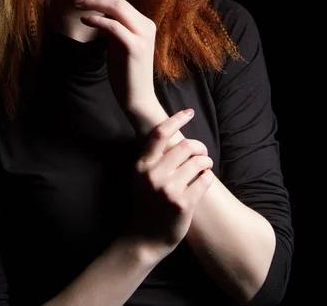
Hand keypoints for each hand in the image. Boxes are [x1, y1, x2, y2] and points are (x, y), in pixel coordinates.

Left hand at [68, 0, 156, 112]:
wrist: (138, 98)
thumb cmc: (126, 72)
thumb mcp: (119, 44)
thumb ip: (114, 28)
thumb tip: (98, 13)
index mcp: (143, 23)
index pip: (118, 0)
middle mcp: (146, 25)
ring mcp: (142, 36)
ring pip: (116, 8)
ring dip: (93, 3)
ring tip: (76, 4)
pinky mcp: (135, 47)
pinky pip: (114, 26)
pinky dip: (97, 20)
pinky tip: (84, 19)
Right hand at [122, 109, 214, 259]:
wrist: (144, 237)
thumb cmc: (146, 202)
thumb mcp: (141, 176)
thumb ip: (152, 157)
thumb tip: (171, 132)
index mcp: (142, 164)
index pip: (160, 133)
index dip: (176, 119)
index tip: (189, 112)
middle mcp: (153, 174)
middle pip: (184, 145)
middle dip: (198, 146)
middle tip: (202, 152)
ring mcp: (168, 189)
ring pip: (197, 161)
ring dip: (205, 160)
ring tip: (204, 165)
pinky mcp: (183, 203)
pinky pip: (204, 179)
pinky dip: (208, 176)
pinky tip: (205, 178)